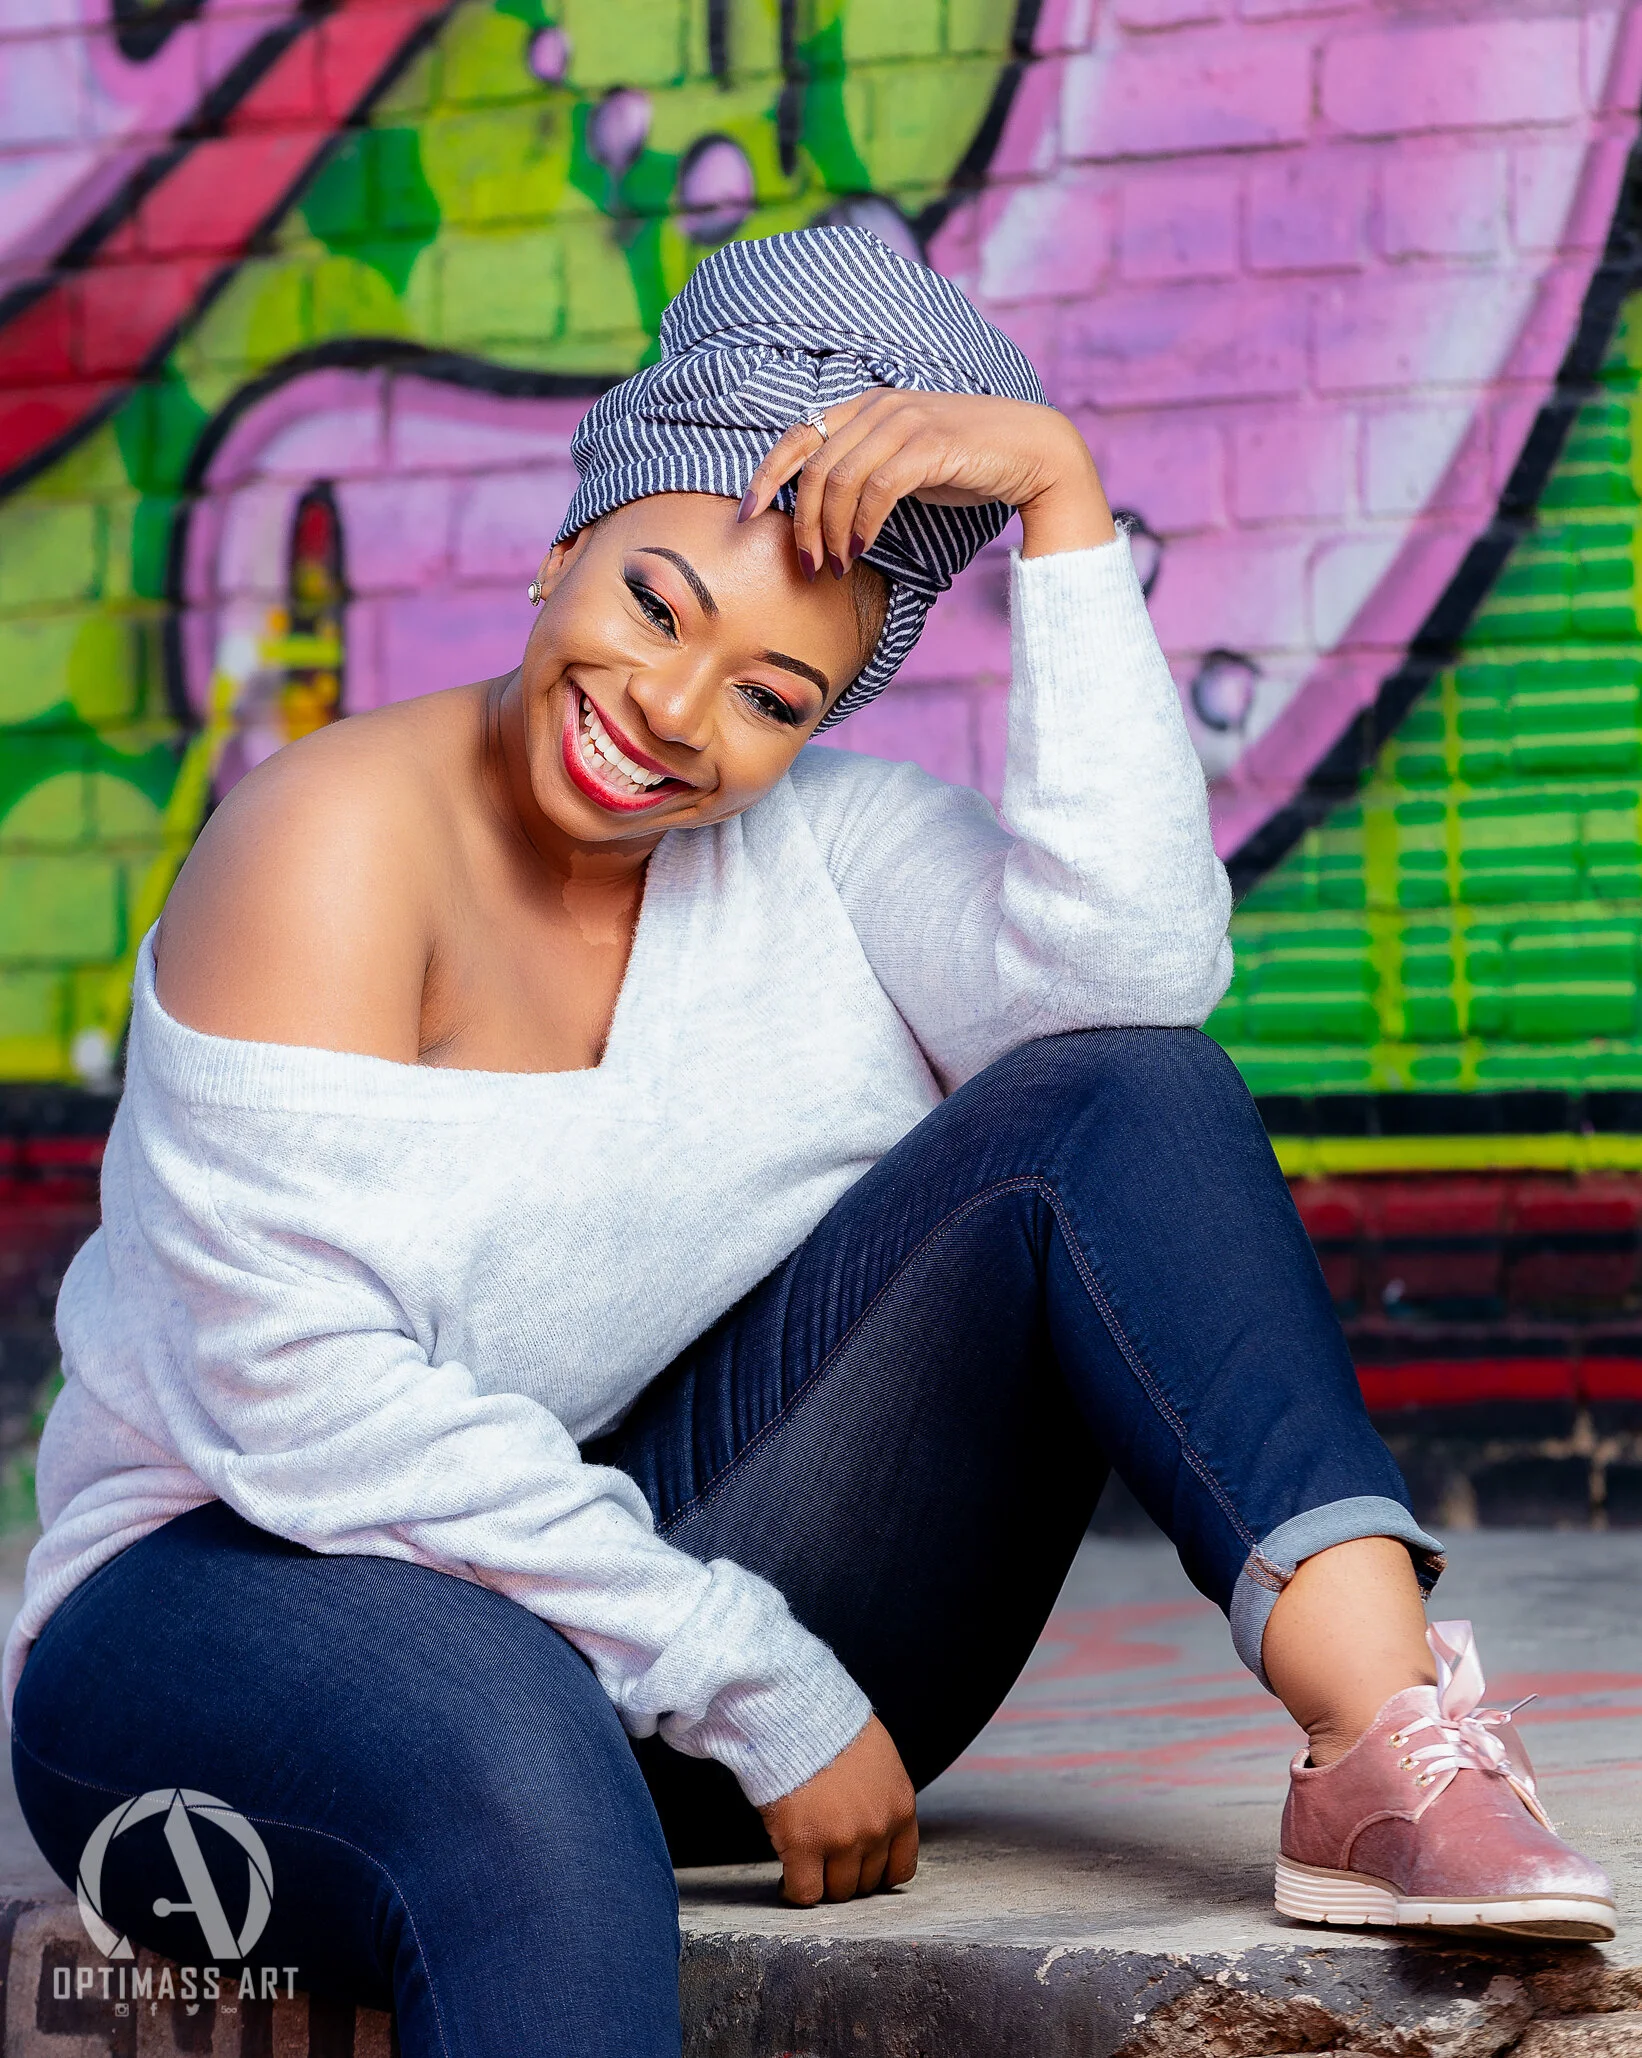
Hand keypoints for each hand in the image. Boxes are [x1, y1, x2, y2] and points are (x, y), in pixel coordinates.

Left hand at [738, 388, 1115, 575]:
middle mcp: (880, 406)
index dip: (766, 474)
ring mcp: (905, 422)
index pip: (797, 434)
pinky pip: (876, 491)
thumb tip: (819, 509)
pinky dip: (861, 527)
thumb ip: (864, 470)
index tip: (747, 514)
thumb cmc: (966, 464)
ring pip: (840, 480)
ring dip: (830, 532)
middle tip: (807, 566)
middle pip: (814, 466)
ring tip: (835, 567)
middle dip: (802, 523)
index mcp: (866, 405)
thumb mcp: (904, 462)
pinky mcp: (929, 445)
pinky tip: (859, 551)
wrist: (1032, 452)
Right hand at [757, 1713, 918, 1905]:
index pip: (901, 1868)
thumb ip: (881, 1798)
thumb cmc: (832, 1728)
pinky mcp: (804, 1846)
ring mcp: (842, 1841)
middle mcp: (877, 1830)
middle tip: (824, 1861)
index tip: (858, 1868)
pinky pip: (805, 1893)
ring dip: (820, 1882)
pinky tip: (786, 1877)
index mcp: (900, 1808)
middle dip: (845, 1875)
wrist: (799, 1714)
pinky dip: (794, 1890)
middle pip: (865, 1883)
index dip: (877, 1873)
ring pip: (837, 1891)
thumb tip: (868, 1820)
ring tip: (804, 1867)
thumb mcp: (879, 1761)